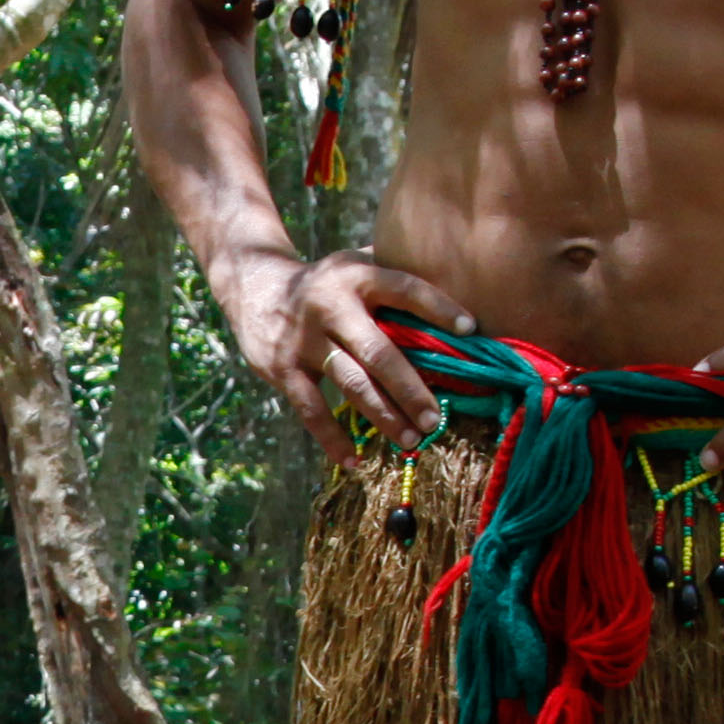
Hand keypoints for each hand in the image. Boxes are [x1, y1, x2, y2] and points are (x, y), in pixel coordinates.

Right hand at [211, 247, 454, 459]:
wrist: (253, 287)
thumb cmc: (324, 281)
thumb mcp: (354, 262)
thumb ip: (393, 268)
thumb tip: (455, 274)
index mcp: (356, 277)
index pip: (404, 290)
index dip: (438, 307)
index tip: (470, 329)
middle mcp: (330, 307)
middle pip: (378, 352)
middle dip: (411, 389)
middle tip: (437, 419)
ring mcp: (304, 340)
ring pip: (351, 384)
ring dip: (383, 416)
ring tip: (411, 440)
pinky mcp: (283, 369)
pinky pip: (311, 410)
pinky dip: (333, 439)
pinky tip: (355, 461)